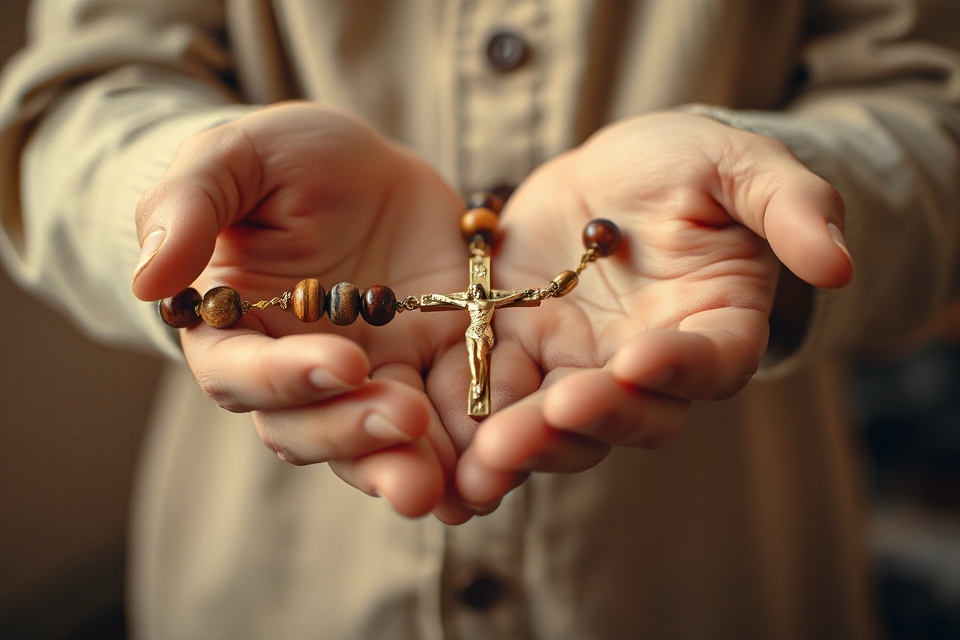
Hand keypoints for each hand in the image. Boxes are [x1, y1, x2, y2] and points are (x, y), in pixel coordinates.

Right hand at [132, 102, 473, 521]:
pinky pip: (446, 419)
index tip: (342, 360)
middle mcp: (298, 372)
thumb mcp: (235, 158)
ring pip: (377, 444)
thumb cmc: (282, 161)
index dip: (289, 377)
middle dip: (358, 436)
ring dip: (411, 465)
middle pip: (312, 430)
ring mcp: (368, 379)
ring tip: (454, 480)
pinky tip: (500, 458)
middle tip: (407, 425)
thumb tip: (148, 278)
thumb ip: (189, 208)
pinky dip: (468, 445)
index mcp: (236, 330)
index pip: (245, 373)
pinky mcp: (428, 370)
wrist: (362, 170)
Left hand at [452, 112, 853, 506]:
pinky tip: (439, 438)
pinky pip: (498, 394)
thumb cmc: (687, 165)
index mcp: (712, 325)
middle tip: (543, 422)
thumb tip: (841, 262)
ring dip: (523, 443)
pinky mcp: (521, 354)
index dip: (678, 367)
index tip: (639, 359)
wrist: (610, 174)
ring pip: (559, 422)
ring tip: (483, 457)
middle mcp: (648, 365)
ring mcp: (581, 366)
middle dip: (587, 421)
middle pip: (628, 414)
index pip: (709, 361)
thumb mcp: (739, 165)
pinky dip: (472, 420)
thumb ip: (791, 205)